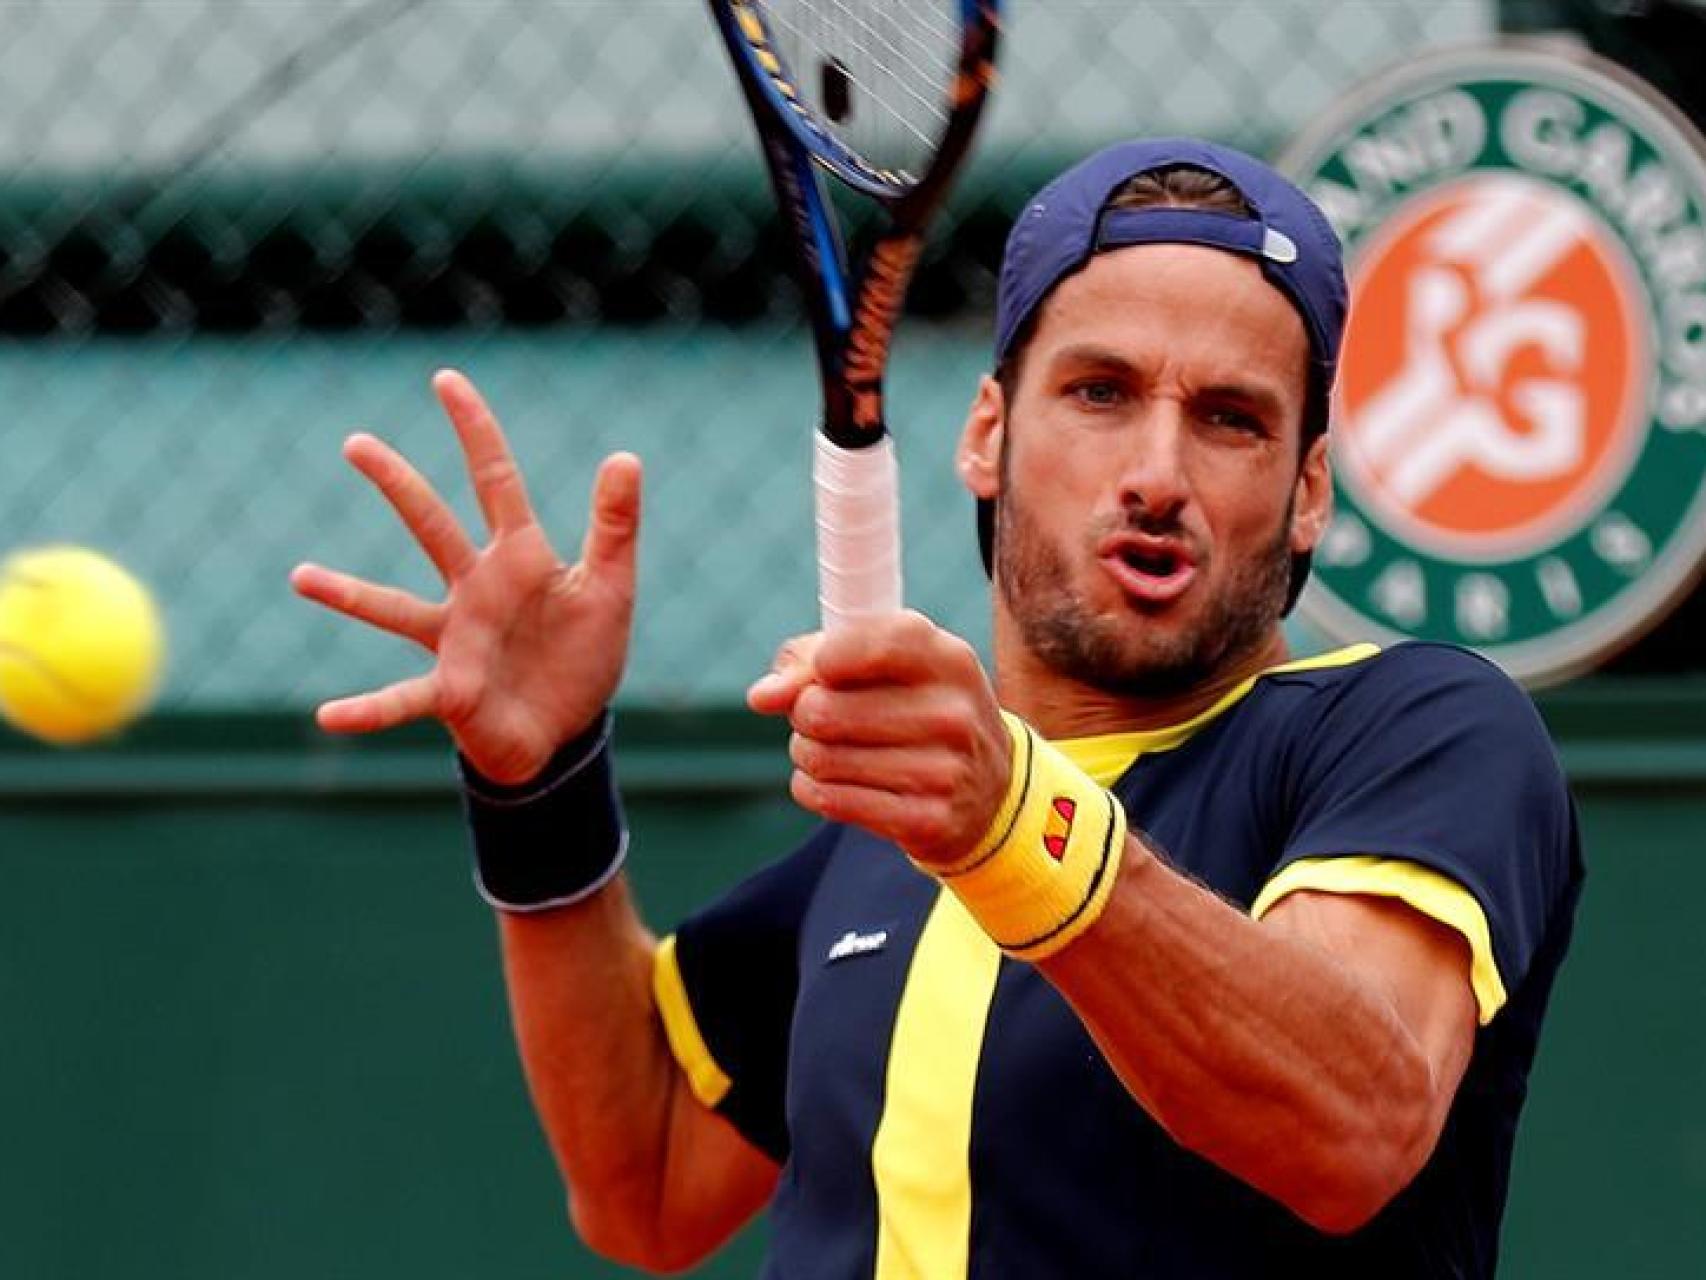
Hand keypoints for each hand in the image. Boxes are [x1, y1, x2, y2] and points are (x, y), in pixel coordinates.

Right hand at [291, 369, 639, 784]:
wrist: (569, 728)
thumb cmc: (583, 654)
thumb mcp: (611, 586)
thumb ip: (614, 526)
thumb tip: (625, 456)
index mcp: (519, 557)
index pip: (495, 480)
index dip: (474, 431)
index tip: (445, 379)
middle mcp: (476, 589)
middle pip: (430, 525)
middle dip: (397, 484)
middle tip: (357, 442)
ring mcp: (455, 638)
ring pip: (392, 608)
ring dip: (347, 593)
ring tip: (300, 576)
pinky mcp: (449, 690)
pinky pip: (400, 699)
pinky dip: (367, 710)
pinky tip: (328, 716)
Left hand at [746, 612, 1011, 868]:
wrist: (988, 788)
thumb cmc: (916, 708)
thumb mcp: (887, 667)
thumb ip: (815, 661)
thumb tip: (762, 696)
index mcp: (948, 658)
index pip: (868, 644)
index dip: (823, 660)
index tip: (823, 671)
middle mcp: (953, 712)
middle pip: (822, 709)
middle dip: (803, 714)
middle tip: (821, 718)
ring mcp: (945, 771)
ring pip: (820, 758)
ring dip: (807, 754)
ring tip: (832, 751)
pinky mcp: (927, 820)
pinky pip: (829, 799)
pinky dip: (814, 789)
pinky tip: (837, 783)